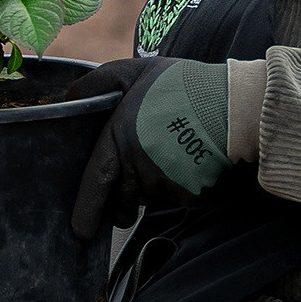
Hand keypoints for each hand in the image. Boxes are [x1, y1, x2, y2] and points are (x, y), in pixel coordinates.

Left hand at [66, 57, 232, 238]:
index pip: (97, 179)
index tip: (81, 230)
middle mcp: (139, 164)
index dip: (87, 208)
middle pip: (123, 200)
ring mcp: (164, 181)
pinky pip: (173, 199)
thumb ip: (98, 83)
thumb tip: (69, 97)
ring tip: (166, 160)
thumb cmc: (181, 85)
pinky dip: (176, 188)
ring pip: (148, 198)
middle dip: (122, 205)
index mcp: (121, 137)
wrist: (230, 103)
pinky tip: (185, 164)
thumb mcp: (134, 71)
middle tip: (127, 196)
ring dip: (150, 190)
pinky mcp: (187, 192)